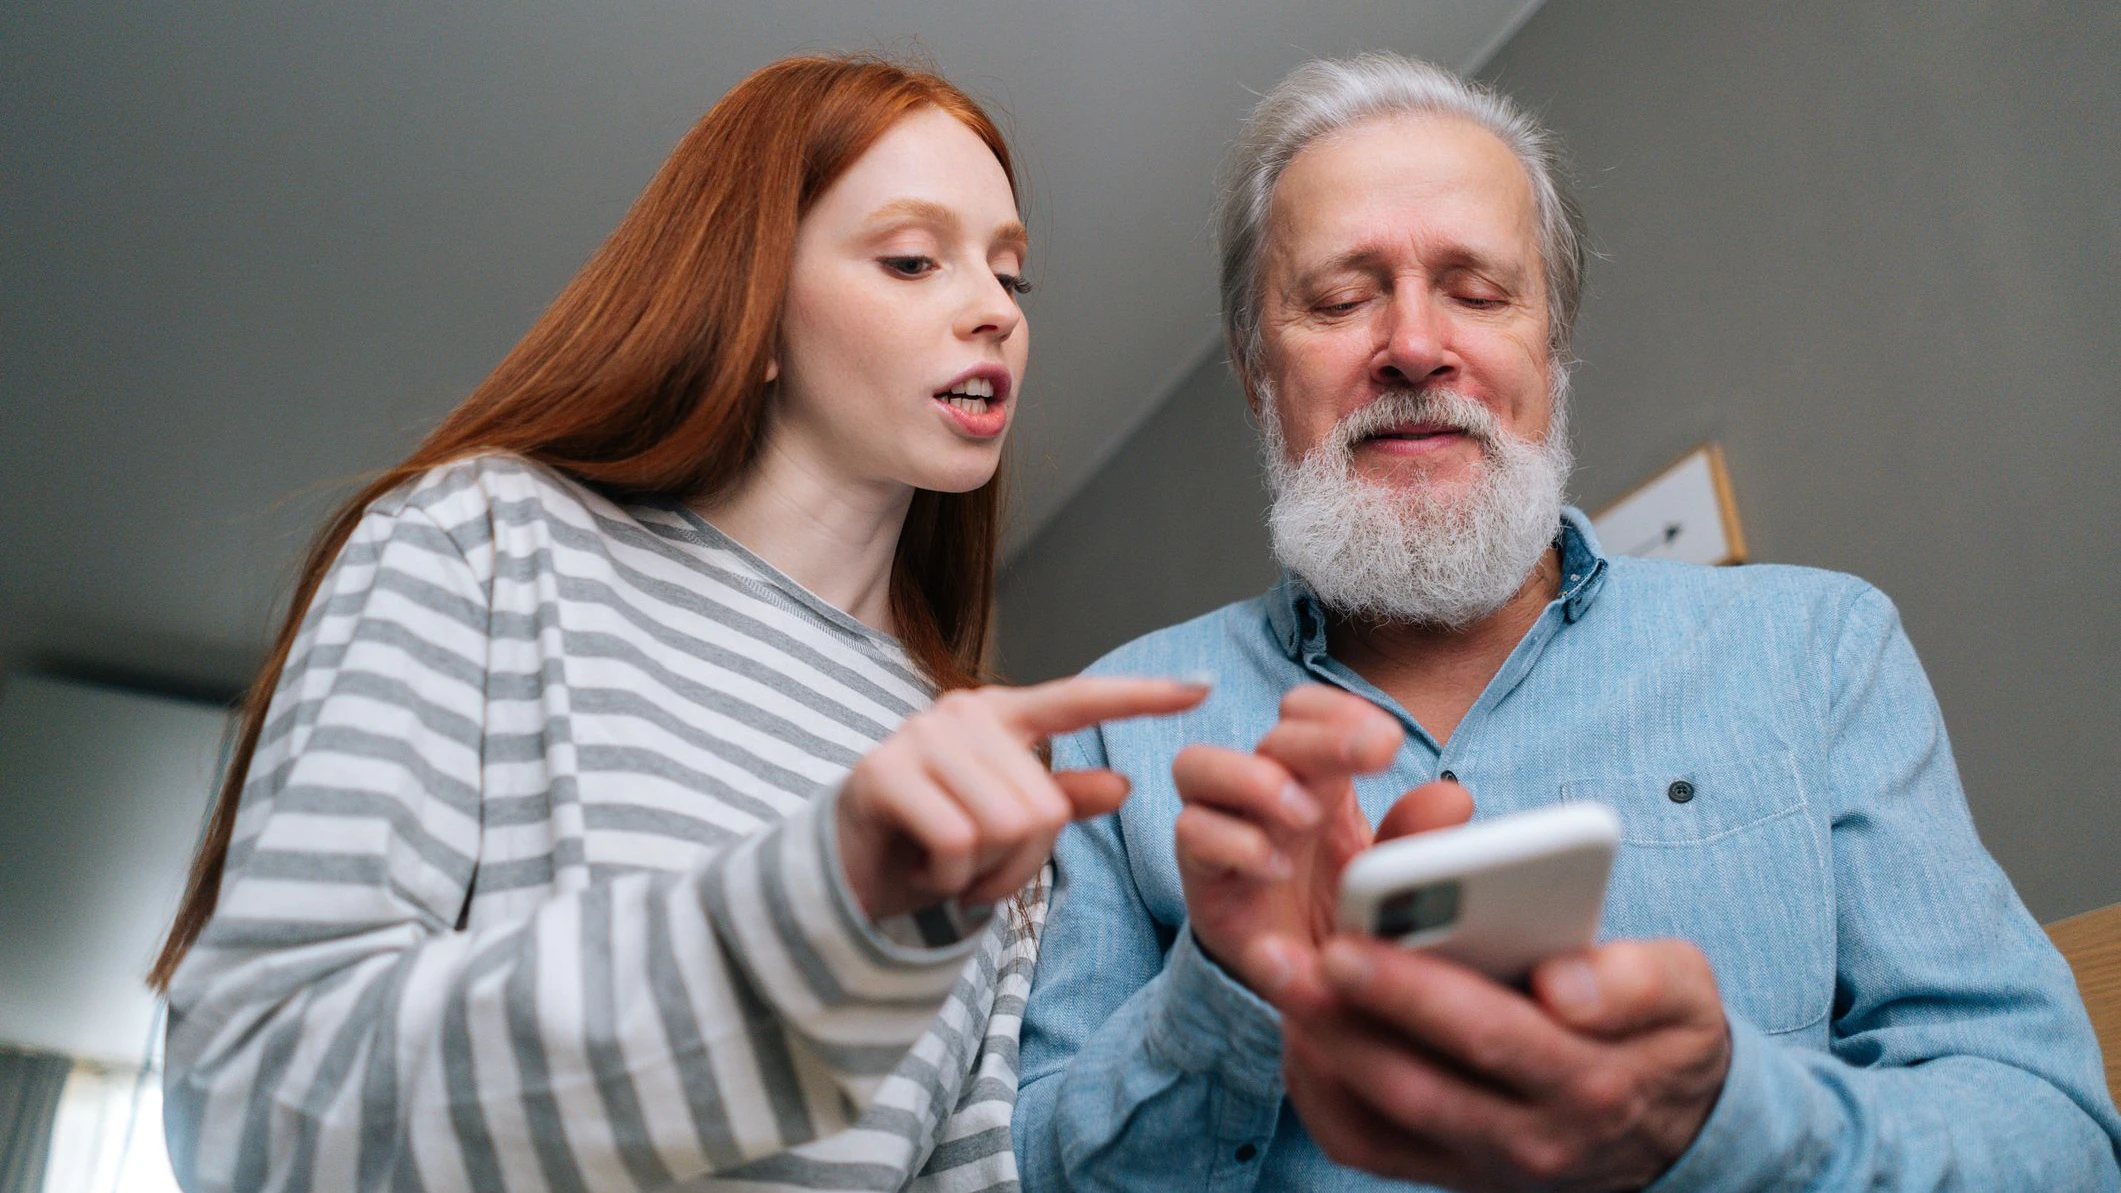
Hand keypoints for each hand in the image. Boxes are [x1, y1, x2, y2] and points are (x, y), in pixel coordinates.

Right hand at [836, 676, 1206, 919]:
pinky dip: (946, 877)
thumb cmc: (929, 847)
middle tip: (975, 871)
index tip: (1205, 688)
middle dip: (1018, 864)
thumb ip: (1059, 803)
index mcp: (999, 716)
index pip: (1078, 699)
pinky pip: (957, 841)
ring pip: (1004, 825)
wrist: (843, 878)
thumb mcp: (1003, 831)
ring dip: (982, 875)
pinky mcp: (882, 773)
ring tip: (948, 869)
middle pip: (1043, 805)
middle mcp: (961, 714)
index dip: (1142, 696)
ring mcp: (919, 739)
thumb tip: (1124, 786)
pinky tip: (921, 869)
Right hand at [1171, 684, 1472, 989]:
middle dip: (1319, 738)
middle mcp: (1264, 793)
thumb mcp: (1392, 881)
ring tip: (1306, 815)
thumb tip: (1453, 797)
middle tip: (1374, 756)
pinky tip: (1276, 867)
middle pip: (1269, 735)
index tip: (1387, 741)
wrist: (1313, 990)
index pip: (1304, 711)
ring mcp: (1226, 827)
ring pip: (1198, 764)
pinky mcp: (1203, 874)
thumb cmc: (1348, 918)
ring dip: (1253, 778)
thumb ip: (1419, 841)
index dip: (1336, 711)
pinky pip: (1191, 833)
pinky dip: (1232, 841)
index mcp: (1314, 779)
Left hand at [1268, 934, 1731, 1191]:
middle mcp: (1530, 1137)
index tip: (1350, 945)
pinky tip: (1301, 1027)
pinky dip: (1321, 1091)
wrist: (1677, 1130)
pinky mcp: (1448, 1171)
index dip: (1412, 993)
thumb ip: (1634, 980)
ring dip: (1317, 1050)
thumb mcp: (1684, 991)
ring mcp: (1483, 1163)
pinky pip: (1366, 1144)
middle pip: (1415, 1082)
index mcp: (1591, 1082)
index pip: (1489, 1036)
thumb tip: (1561, 983)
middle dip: (1337, 1016)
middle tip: (1279, 954)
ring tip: (1277, 977)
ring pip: (1379, 1119)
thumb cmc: (1664, 1034)